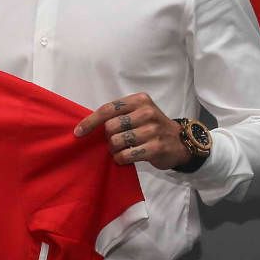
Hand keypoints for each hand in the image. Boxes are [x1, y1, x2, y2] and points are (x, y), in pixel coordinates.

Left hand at [74, 92, 190, 168]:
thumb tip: (88, 126)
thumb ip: (118, 115)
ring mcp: (153, 130)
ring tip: (120, 150)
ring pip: (117, 142)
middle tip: (114, 142)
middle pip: (110, 127)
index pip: (108, 109)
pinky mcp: (157, 147)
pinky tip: (124, 158)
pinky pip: (127, 155)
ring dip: (114, 150)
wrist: (181, 141)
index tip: (78, 132)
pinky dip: (121, 159)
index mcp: (140, 100)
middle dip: (107, 138)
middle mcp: (147, 112)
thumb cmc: (152, 127)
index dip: (90, 122)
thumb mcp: (138, 113)